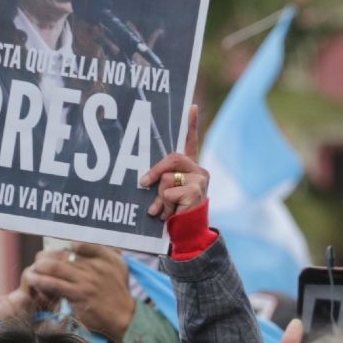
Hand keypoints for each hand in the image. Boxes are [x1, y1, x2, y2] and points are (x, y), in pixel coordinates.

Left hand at [24, 244, 135, 337]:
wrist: (124, 317)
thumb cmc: (118, 292)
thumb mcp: (119, 267)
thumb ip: (104, 252)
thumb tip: (81, 244)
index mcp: (105, 257)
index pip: (82, 244)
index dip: (65, 247)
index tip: (56, 253)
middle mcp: (95, 266)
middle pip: (62, 254)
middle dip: (45, 257)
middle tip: (38, 262)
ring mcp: (86, 280)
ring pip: (54, 268)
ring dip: (39, 268)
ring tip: (31, 272)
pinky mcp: (78, 295)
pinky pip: (54, 284)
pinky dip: (41, 282)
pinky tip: (33, 282)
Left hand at [140, 105, 207, 220]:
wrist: (188, 237)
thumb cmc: (173, 215)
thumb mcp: (164, 194)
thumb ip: (160, 182)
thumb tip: (144, 181)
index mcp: (191, 168)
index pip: (191, 142)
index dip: (191, 124)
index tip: (192, 106)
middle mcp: (199, 171)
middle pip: (173, 158)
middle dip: (154, 172)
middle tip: (142, 184)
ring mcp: (200, 180)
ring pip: (167, 178)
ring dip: (159, 198)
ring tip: (163, 211)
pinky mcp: (197, 191)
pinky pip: (168, 192)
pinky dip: (164, 206)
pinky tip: (170, 215)